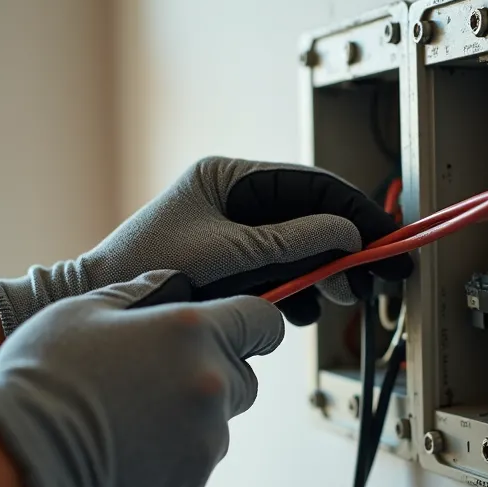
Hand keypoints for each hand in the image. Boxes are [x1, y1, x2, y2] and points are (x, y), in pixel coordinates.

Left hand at [0, 157, 411, 333]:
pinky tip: (298, 309)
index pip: (311, 186)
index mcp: (230, 177)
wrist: (99, 305)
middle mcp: (234, 197)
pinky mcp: (229, 264)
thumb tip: (348, 233)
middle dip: (342, 249)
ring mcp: (232, 230)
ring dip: (319, 274)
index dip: (355, 212)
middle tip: (370, 280)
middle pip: (309, 217)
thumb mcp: (229, 254)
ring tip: (332, 300)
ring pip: (298, 248)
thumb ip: (291, 241)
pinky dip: (294, 289)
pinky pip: (278, 271)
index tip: (387, 238)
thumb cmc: (149, 269)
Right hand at [0, 271, 281, 486]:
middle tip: (158, 376)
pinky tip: (124, 448)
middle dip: (215, 373)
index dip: (252, 322)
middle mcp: (212, 383)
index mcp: (191, 331)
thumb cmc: (44, 374)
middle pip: (245, 376)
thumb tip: (172, 288)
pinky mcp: (191, 482)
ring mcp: (205, 437)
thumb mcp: (83, 309)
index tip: (236, 329)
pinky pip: (194, 461)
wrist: (20, 458)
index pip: (263, 321)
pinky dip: (170, 456)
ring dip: (190, 417)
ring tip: (129, 417)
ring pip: (218, 422)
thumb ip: (141, 294)